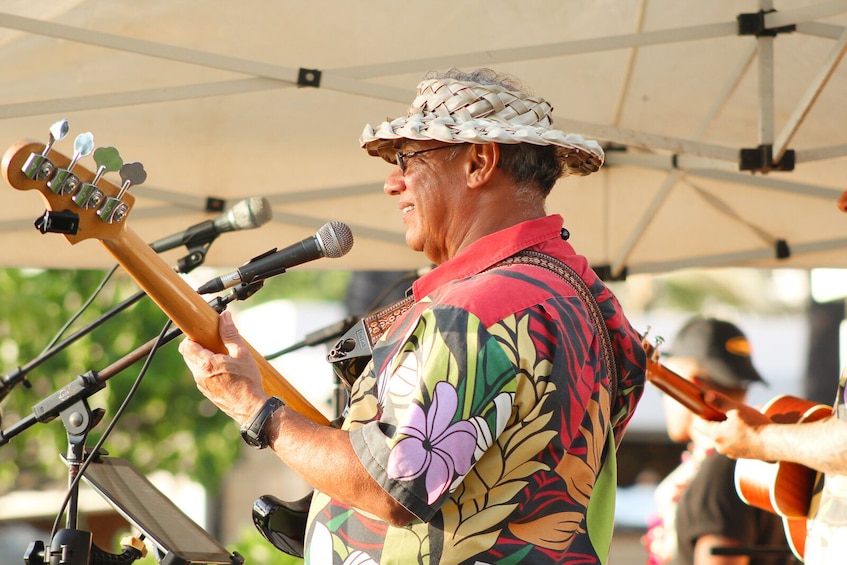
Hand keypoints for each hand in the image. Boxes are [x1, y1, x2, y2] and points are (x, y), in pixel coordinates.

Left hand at [178, 310, 267, 425]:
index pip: (186, 346)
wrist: (251, 408)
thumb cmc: (247, 382)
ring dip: (204, 358)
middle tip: (215, 342)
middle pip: (189, 355)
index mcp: (205, 364)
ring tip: (223, 356)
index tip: (204, 333)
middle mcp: (199, 375)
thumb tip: (225, 317)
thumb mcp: (241, 353)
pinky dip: (208, 369)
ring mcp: (202, 385)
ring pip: (195, 366)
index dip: (192, 337)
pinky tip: (225, 370)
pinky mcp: (207, 392)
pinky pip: (202, 376)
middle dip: (199, 346)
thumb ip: (230, 334)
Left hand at [691, 390, 771, 459]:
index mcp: (715, 436)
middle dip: (717, 421)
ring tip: (742, 422)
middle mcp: (720, 447)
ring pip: (723, 437)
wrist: (776, 443)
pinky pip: (734, 444)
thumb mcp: (736, 409)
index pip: (698, 424)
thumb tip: (706, 395)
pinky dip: (738, 437)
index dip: (702, 414)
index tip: (710, 407)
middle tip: (730, 413)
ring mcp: (731, 453)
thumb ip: (719, 402)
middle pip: (711, 431)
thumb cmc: (755, 425)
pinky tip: (749, 431)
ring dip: (728, 429)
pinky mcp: (743, 456)